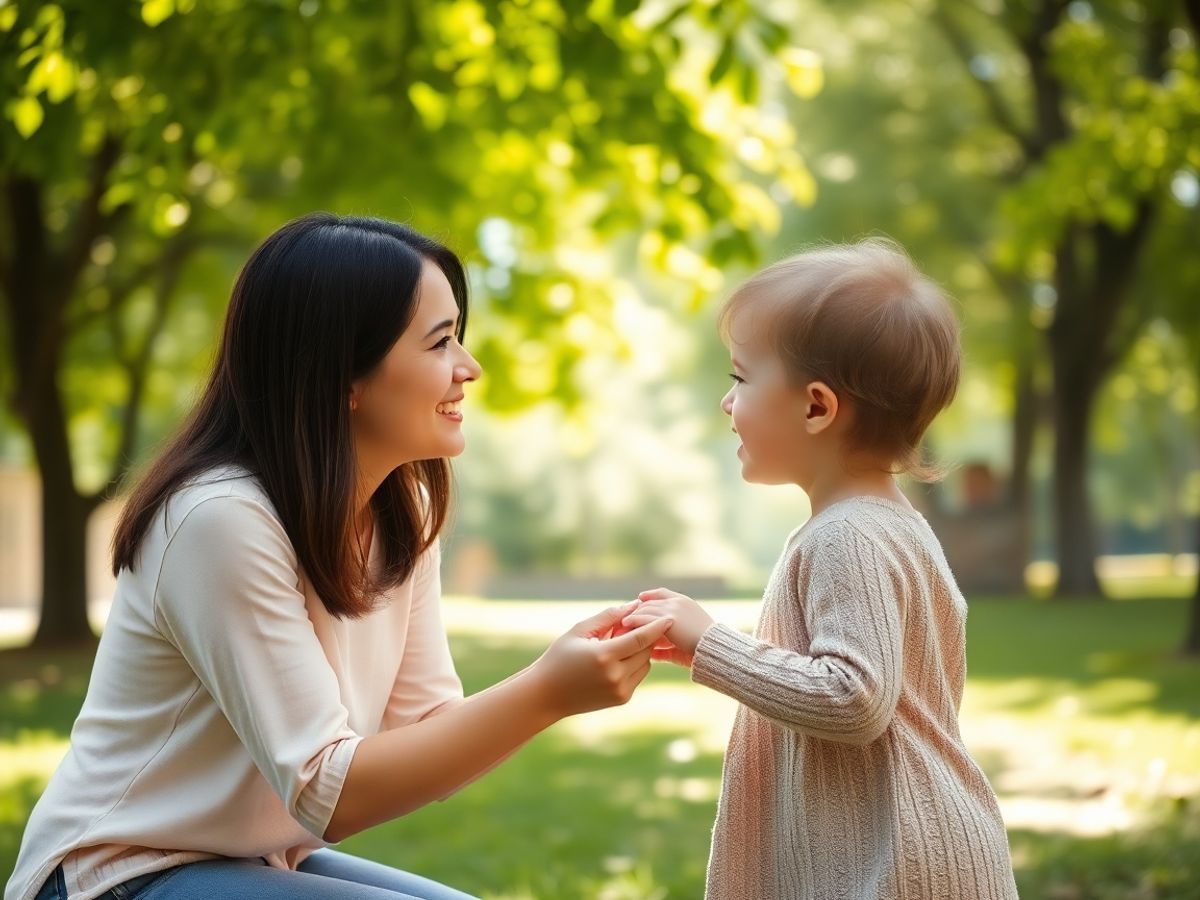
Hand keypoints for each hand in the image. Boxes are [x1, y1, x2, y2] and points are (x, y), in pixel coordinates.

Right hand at [530, 602, 673, 717]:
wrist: (547, 694)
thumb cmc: (560, 657)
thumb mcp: (580, 630)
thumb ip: (608, 616)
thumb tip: (633, 605)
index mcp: (604, 656)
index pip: (640, 639)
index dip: (656, 626)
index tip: (670, 616)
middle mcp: (615, 676)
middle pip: (645, 651)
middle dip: (644, 636)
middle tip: (628, 626)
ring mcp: (620, 690)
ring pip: (645, 663)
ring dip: (639, 651)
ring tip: (618, 643)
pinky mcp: (622, 699)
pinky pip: (638, 675)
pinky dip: (634, 664)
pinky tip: (617, 658)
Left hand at [620, 588, 714, 667]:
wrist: (714, 650)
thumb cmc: (702, 650)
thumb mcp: (682, 644)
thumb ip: (666, 646)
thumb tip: (651, 652)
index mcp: (685, 603)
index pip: (662, 593)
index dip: (649, 596)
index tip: (639, 600)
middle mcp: (678, 602)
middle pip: (649, 602)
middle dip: (635, 609)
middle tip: (621, 619)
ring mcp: (673, 609)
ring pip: (645, 609)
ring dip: (631, 616)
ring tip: (619, 624)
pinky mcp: (668, 619)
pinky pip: (645, 618)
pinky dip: (633, 621)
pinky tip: (624, 626)